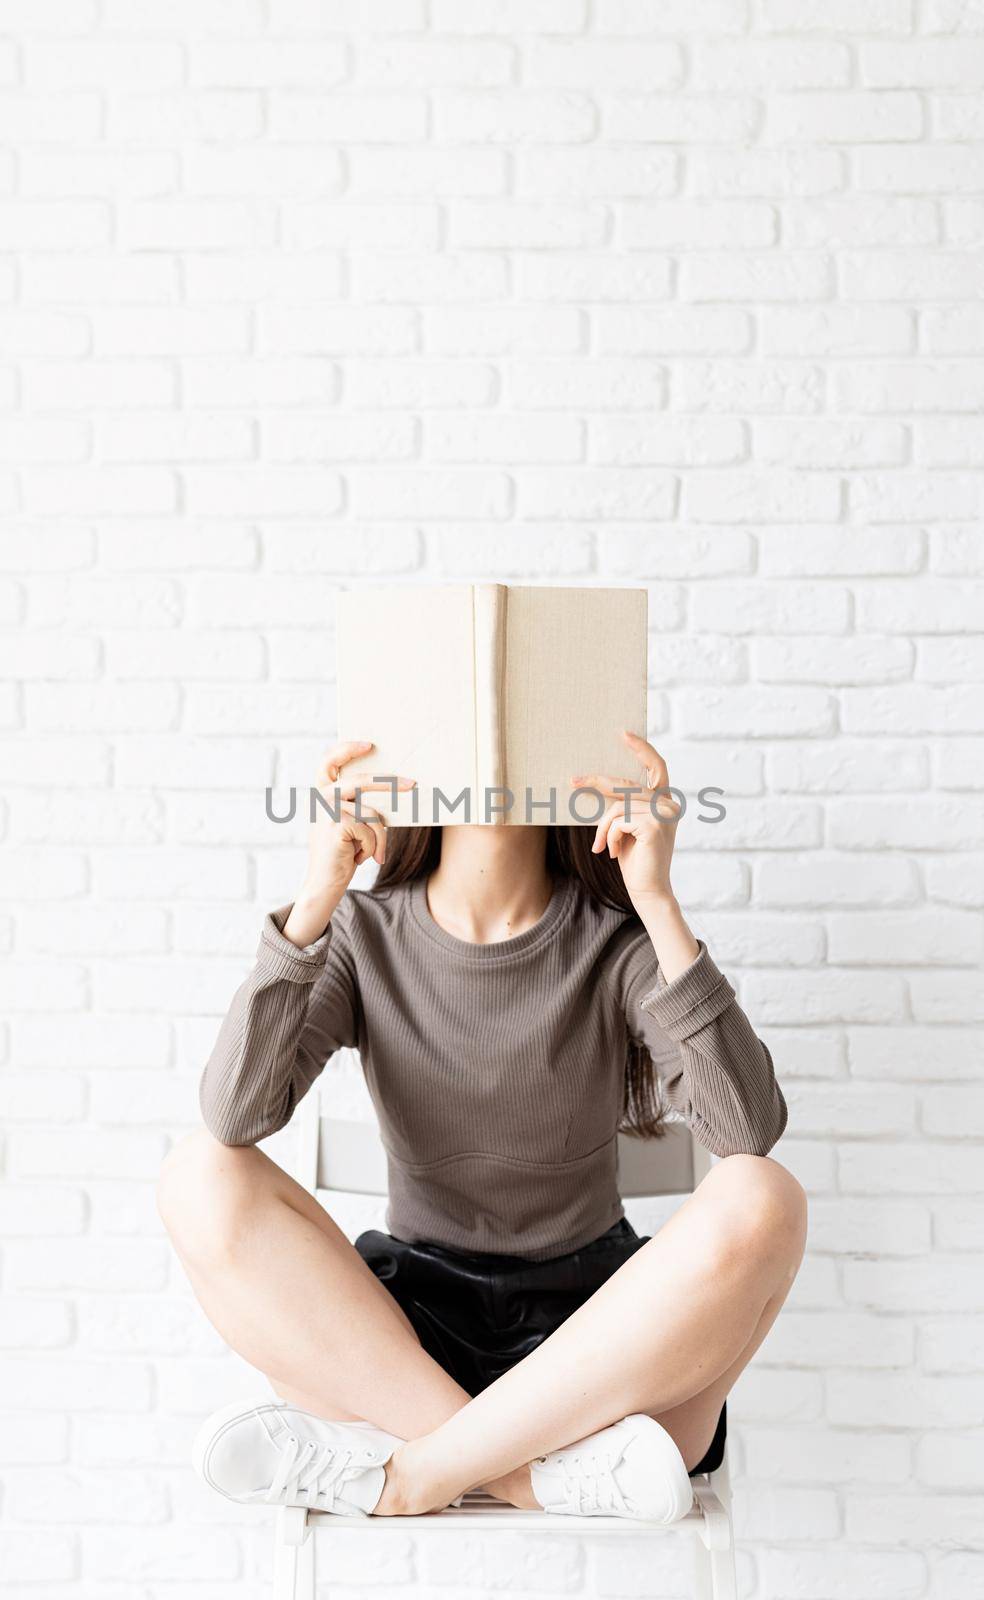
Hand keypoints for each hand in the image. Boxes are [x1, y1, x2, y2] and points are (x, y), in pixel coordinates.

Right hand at [284, 741, 414, 946]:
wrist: (325, 883)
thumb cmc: (343, 851)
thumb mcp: (349, 822)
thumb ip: (358, 803)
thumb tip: (392, 784)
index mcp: (322, 792)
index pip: (329, 761)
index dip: (347, 749)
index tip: (369, 744)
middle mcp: (320, 797)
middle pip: (360, 782)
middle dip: (390, 783)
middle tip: (413, 784)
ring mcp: (326, 811)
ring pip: (372, 814)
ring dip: (378, 838)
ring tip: (372, 853)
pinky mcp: (335, 827)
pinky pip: (371, 829)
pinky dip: (374, 846)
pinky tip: (363, 858)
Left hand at [572, 731, 681, 911]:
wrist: (647, 890)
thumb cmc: (634, 859)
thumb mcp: (627, 826)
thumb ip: (625, 805)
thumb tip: (601, 782)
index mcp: (666, 801)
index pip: (657, 767)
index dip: (641, 749)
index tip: (624, 734)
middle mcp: (670, 804)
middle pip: (626, 785)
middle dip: (597, 782)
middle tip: (573, 781)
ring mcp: (665, 814)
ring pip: (617, 807)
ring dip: (603, 829)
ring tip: (604, 847)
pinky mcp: (655, 826)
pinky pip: (617, 821)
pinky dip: (609, 837)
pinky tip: (614, 853)